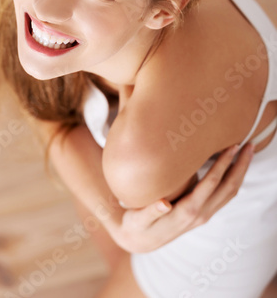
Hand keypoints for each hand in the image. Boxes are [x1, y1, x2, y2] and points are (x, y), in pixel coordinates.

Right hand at [111, 143, 253, 252]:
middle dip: (241, 166)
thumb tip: (164, 203)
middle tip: (249, 144)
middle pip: (229, 188)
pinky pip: (224, 195)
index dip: (223, 164)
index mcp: (187, 212)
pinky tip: (233, 166)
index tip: (231, 146)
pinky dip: (233, 179)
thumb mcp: (138, 220)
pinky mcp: (203, 212)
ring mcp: (204, 214)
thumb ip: (151, 211)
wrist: (140, 241)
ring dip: (241, 172)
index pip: (211, 184)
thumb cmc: (136, 225)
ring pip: (230, 192)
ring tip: (247, 151)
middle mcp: (200, 214)